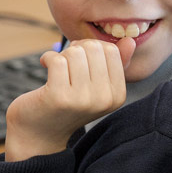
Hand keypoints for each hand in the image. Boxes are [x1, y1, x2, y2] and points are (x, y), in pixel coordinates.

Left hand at [5, 37, 135, 161]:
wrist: (40, 131)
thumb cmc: (71, 101)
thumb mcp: (98, 84)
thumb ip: (116, 63)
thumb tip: (131, 40)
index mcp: (118, 96)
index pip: (111, 51)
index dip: (93, 47)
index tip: (82, 57)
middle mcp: (104, 99)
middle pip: (94, 48)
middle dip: (78, 48)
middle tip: (68, 61)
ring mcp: (82, 100)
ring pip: (75, 52)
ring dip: (63, 54)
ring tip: (58, 67)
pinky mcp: (59, 97)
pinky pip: (57, 60)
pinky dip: (48, 57)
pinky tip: (45, 64)